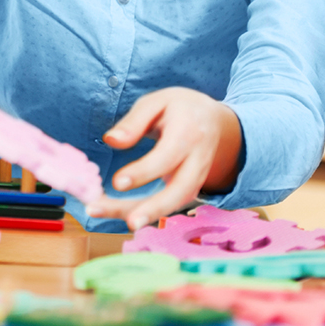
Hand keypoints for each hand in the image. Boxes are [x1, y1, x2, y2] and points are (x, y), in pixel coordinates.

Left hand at [85, 87, 242, 230]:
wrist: (213, 120)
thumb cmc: (179, 108)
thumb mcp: (156, 102)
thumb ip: (134, 122)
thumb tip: (111, 140)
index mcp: (189, 132)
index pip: (167, 156)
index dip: (144, 172)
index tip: (117, 183)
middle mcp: (198, 159)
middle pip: (181, 189)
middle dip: (156, 208)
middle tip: (131, 222)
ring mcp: (197, 177)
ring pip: (177, 202)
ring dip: (149, 216)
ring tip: (122, 223)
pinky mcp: (190, 187)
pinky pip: (171, 204)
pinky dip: (148, 212)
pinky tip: (122, 215)